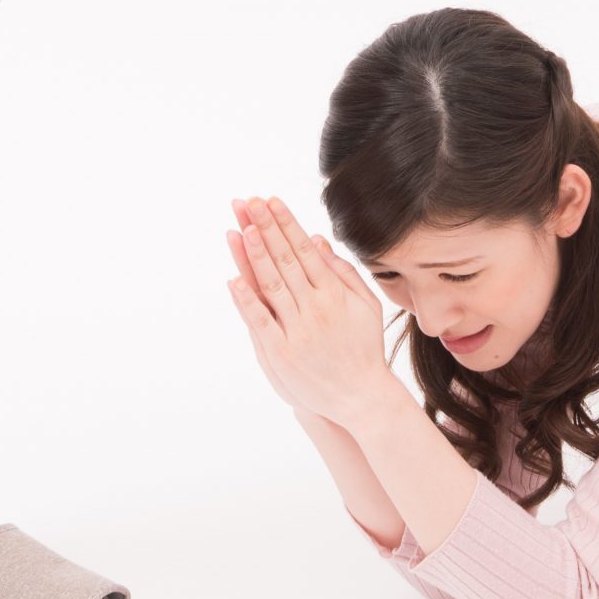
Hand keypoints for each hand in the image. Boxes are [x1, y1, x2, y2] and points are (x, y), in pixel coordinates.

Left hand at [225, 195, 395, 428]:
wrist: (361, 397)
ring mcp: (298, 330)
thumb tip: (317, 241)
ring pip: (272, 285)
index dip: (286, 223)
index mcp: (334, 293)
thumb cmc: (363, 348)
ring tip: (242, 228)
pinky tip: (233, 280)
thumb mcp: (365, 305)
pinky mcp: (282, 354)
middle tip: (249, 202)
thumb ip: (342, 272)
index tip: (271, 201)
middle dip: (266, 228)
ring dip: (255, 255)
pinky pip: (261, 322)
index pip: (304, 249)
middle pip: (285, 260)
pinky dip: (247, 301)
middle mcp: (315, 307)